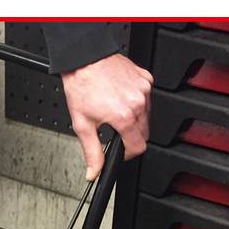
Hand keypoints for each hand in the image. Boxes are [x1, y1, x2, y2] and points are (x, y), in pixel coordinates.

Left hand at [61, 53, 152, 179]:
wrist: (85, 57)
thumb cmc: (82, 85)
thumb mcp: (82, 124)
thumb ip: (92, 152)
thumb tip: (95, 172)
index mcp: (124, 117)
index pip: (138, 147)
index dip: (128, 153)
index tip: (121, 151)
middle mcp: (138, 103)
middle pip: (144, 133)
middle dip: (130, 136)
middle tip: (114, 128)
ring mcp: (143, 89)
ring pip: (146, 116)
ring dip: (134, 119)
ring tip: (114, 109)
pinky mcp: (145, 78)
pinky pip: (146, 98)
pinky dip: (136, 101)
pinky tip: (121, 96)